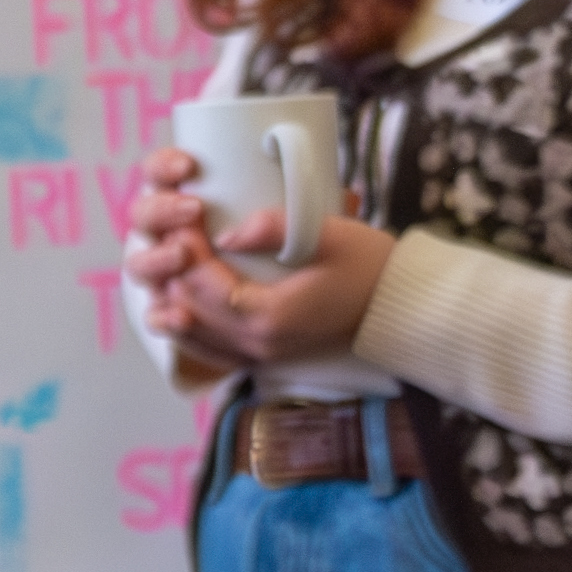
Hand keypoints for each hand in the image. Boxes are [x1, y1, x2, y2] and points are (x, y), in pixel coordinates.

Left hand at [123, 146, 397, 369]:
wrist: (399, 306)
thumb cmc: (370, 266)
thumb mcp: (330, 236)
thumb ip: (274, 228)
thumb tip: (226, 233)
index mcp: (270, 316)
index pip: (206, 284)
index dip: (187, 248)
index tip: (184, 216)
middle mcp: (257, 344)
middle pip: (191, 308)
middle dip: (175, 268)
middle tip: (174, 229)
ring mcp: (260, 355)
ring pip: (194, 334)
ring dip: (174, 299)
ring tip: (171, 262)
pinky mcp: (266, 355)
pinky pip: (212, 351)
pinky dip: (188, 331)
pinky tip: (176, 312)